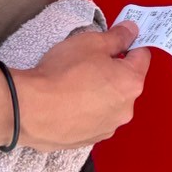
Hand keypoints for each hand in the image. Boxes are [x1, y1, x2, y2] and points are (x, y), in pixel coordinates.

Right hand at [12, 21, 150, 151]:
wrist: (29, 109)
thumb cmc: (62, 73)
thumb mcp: (92, 42)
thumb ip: (117, 36)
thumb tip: (132, 31)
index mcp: (131, 83)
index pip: (142, 55)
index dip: (130, 43)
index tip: (116, 39)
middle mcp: (125, 109)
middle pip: (126, 80)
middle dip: (113, 68)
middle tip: (88, 60)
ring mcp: (107, 128)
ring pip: (110, 101)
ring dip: (99, 90)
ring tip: (74, 82)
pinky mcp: (87, 140)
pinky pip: (93, 118)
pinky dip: (86, 108)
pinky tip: (67, 101)